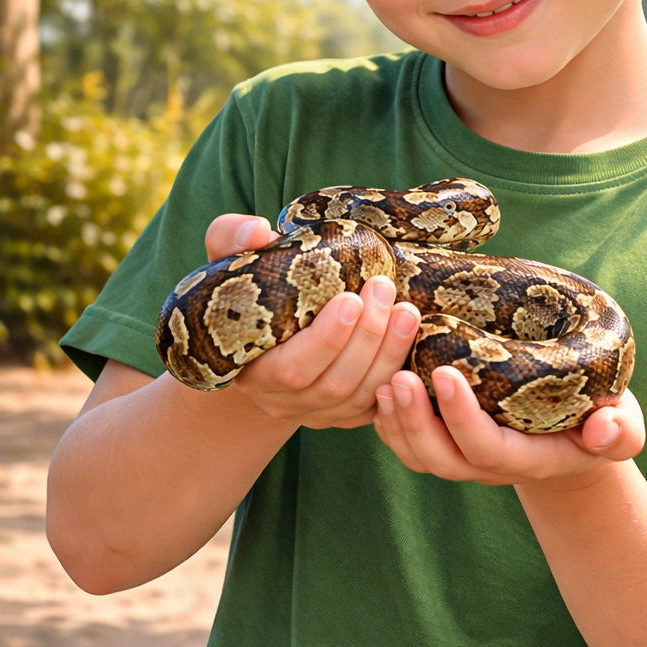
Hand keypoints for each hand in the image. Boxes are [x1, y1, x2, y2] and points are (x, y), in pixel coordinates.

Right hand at [203, 213, 421, 426]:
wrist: (262, 338)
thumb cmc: (248, 293)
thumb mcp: (229, 262)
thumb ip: (230, 239)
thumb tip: (257, 231)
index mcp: (250, 369)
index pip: (291, 369)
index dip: (325, 340)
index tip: (351, 298)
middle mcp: (281, 401)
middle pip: (333, 385)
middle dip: (367, 338)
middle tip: (386, 289)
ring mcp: (315, 413)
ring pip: (360, 397)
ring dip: (390, 354)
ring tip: (408, 310)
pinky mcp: (344, 415)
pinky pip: (379, 408)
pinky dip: (400, 380)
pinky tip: (417, 344)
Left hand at [374, 365, 645, 488]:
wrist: (579, 436)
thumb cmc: (602, 417)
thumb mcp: (624, 423)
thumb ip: (621, 430)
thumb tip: (605, 430)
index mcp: (530, 459)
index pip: (487, 447)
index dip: (462, 416)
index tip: (444, 373)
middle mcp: (491, 466)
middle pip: (442, 457)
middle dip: (416, 420)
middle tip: (398, 377)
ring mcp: (465, 459)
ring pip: (419, 455)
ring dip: (397, 423)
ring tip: (384, 381)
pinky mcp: (446, 444)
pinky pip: (409, 446)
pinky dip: (389, 424)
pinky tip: (378, 390)